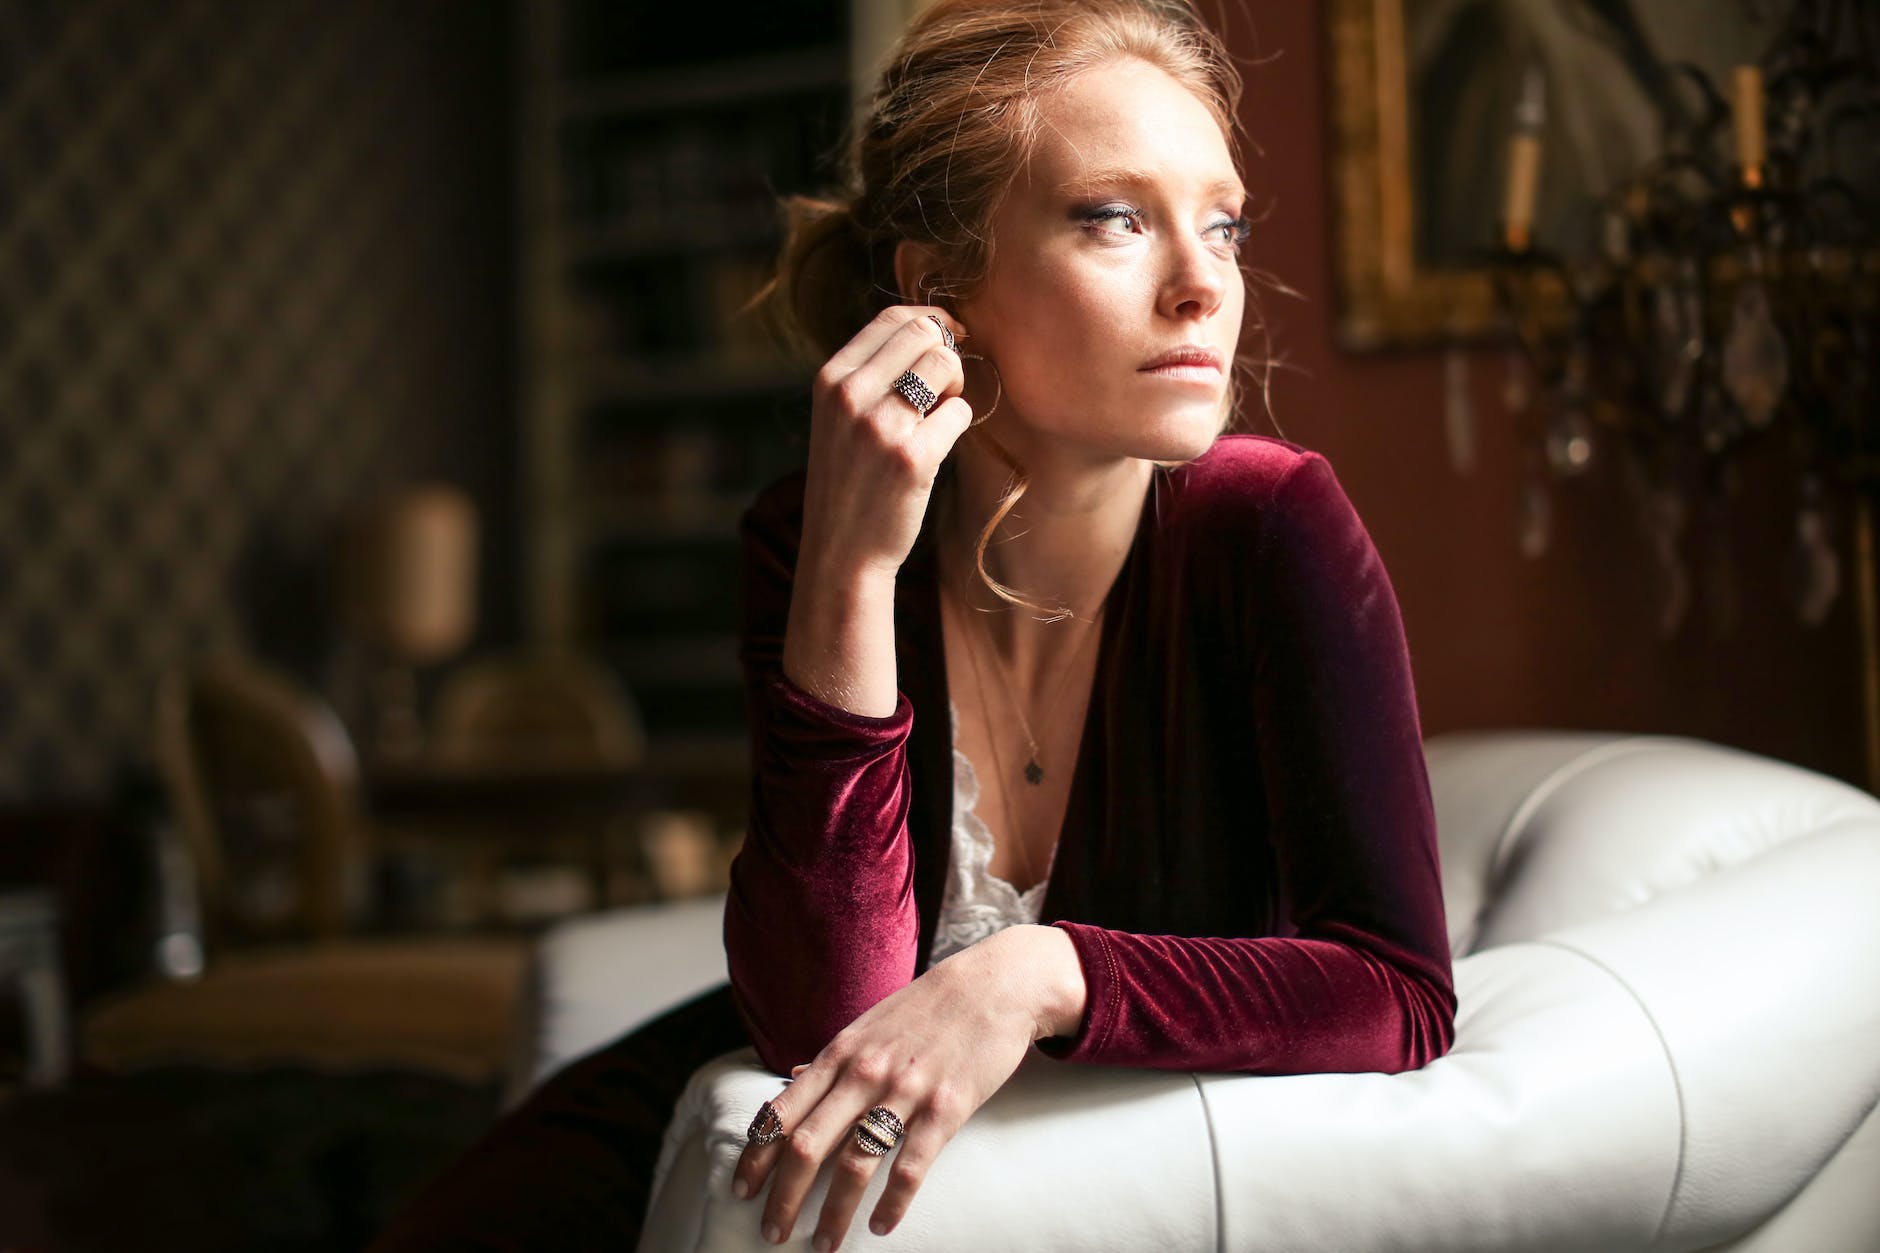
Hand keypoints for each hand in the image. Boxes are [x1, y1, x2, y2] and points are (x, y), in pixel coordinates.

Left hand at [732, 926, 1082, 1248]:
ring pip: (856, 1163)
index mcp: (839, 1054)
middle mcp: (864, 1073)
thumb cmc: (925, 1008)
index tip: (739, 1191)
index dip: (755, 1156)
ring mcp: (905, 1091)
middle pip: (808, 1146)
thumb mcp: (868, 1025)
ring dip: (834, 1213)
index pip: (782, 1112)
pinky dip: (892, 1203)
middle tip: (771, 1233)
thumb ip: (831, 1059)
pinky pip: (911, 1166)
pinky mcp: (947, 1107)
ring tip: (823, 1245)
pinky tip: (881, 1226)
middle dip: (783, 1198)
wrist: (992, 985)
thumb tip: (791, 1080)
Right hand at [799, 305, 976, 582]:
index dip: (931, 321)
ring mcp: (880, 426)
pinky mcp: (912, 458)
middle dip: (947, 353)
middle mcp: (850, 395)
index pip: (892, 319)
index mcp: (831, 379)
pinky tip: (937, 447)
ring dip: (955, 386)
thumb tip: (932, 329)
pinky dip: (957, 425)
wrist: (841, 550)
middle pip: (925, 334)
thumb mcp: (838, 417)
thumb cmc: (849, 480)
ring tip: (939, 416)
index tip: (949, 339)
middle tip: (944, 388)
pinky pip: (959, 412)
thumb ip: (871, 374)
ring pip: (945, 365)